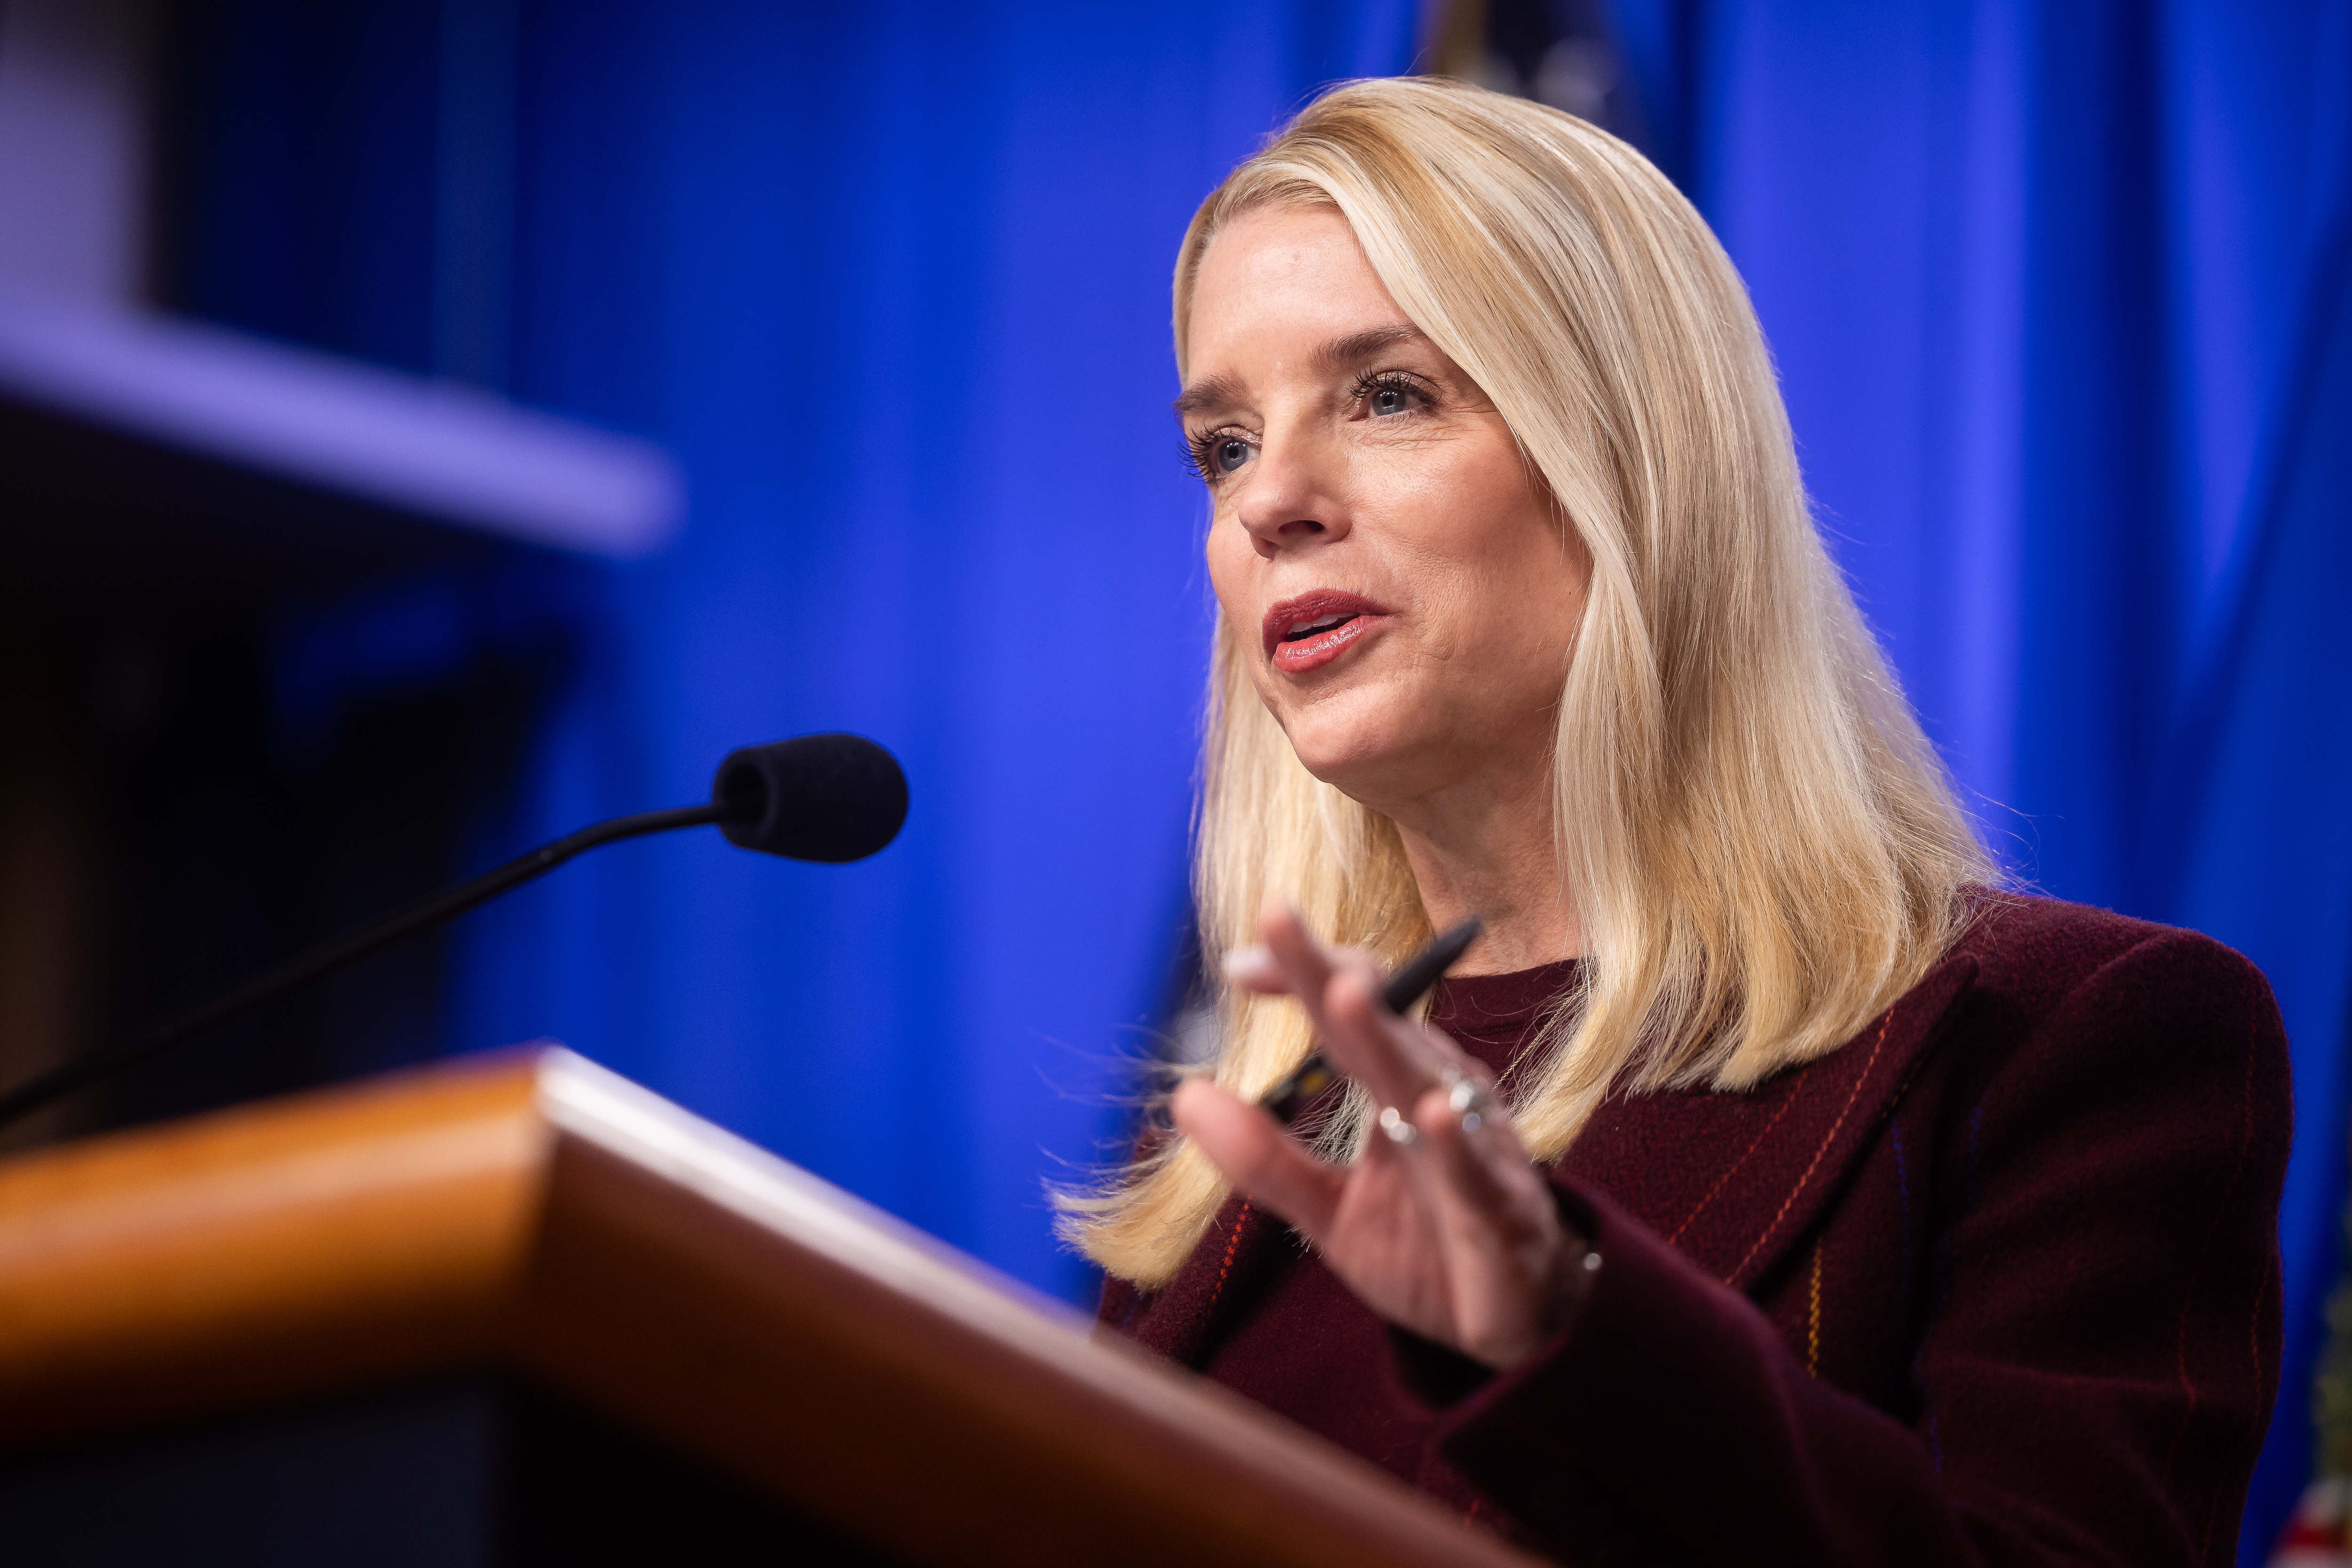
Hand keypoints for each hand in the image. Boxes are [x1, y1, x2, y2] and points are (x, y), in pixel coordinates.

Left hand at [1171, 904, 1592, 1368]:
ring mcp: (1475, 1151)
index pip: (1347, 1014)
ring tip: (1344, 993)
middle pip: (1381, 1025)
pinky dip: (1456, 1145)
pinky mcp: (1500, 1214)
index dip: (1300, 976)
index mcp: (1398, 1089)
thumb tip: (1184, 1095)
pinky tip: (1432, 1114)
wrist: (1522, 1325)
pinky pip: (1475, 1174)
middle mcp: (1440, 1099)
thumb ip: (1263, 1158)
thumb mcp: (1329, 1210)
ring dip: (1387, 1037)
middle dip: (1331, 971)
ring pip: (1427, 1083)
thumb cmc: (1427, 1250)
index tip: (1237, 964)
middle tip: (1276, 915)